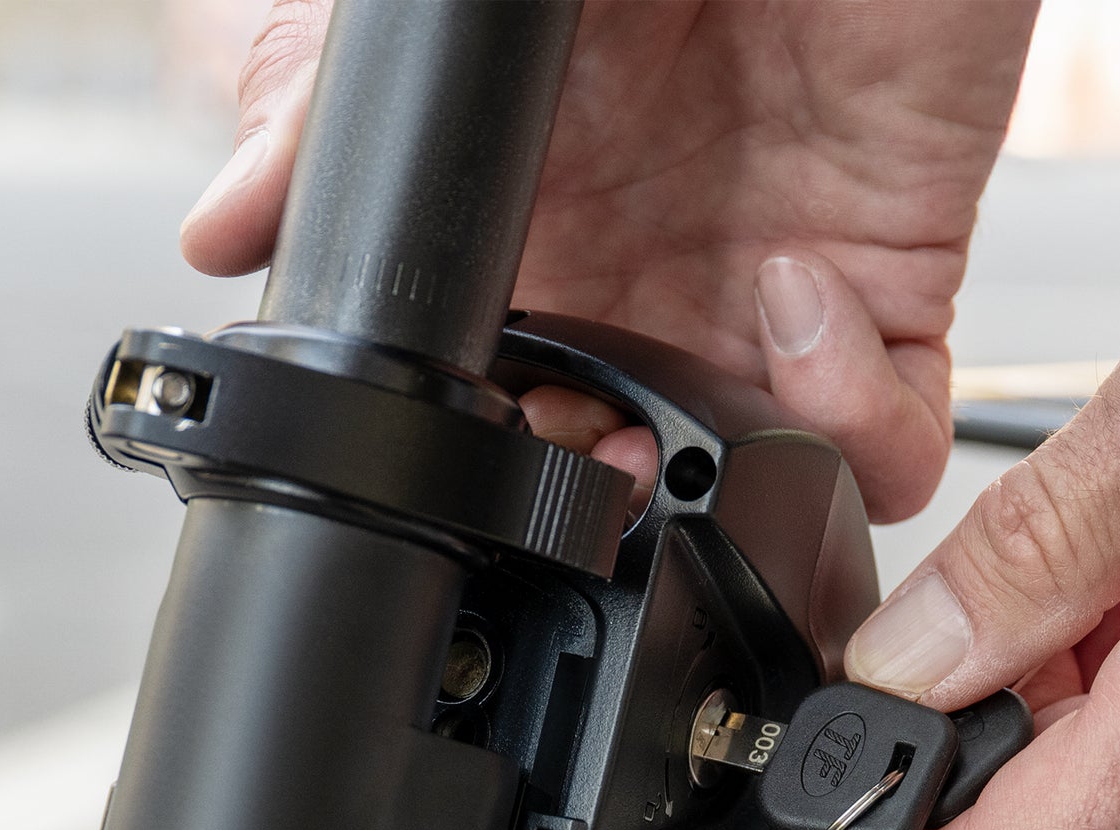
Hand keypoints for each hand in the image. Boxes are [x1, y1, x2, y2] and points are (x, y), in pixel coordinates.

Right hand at [180, 0, 1035, 519]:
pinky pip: (890, 445)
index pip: (491, 384)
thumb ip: (343, 100)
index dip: (476, 442)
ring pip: (749, 481)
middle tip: (585, 453)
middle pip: (615, 463)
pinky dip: (853, 429)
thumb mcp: (465, 8)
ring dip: (719, 484)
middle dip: (596, 492)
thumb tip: (228, 227)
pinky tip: (798, 301)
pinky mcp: (891, 296)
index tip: (463, 446)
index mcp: (538, 220)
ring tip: (694, 397)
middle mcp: (652, 278)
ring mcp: (770, 299)